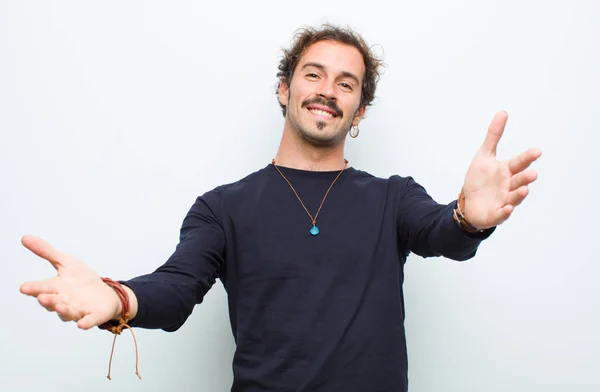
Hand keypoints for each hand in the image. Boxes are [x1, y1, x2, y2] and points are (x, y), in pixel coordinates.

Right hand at [20, 235, 123, 329]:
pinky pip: (89, 321)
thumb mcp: (66, 262)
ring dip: (63, 311)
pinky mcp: (93, 316)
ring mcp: (78, 310)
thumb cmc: (82, 280)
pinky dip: (85, 322)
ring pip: (68, 313)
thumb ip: (46, 252)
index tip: (24, 288)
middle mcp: (64, 301)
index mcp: (56, 288)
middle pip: (53, 302)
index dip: (33, 289)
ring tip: (60, 306)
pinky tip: (82, 324)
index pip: (42, 288)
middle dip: (47, 301)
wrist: (106, 295)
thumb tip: (24, 238)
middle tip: (41, 297)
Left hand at [461, 111, 541, 228]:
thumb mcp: (484, 156)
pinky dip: (505, 212)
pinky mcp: (496, 214)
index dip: (527, 157)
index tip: (537, 151)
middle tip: (533, 173)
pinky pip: (502, 214)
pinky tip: (507, 208)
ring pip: (514, 197)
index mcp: (507, 171)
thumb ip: (494, 136)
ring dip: (519, 194)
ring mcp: (504, 200)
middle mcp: (509, 186)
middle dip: (526, 177)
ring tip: (525, 189)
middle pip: (519, 180)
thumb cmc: (480, 179)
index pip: (519, 162)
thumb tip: (503, 112)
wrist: (469, 203)